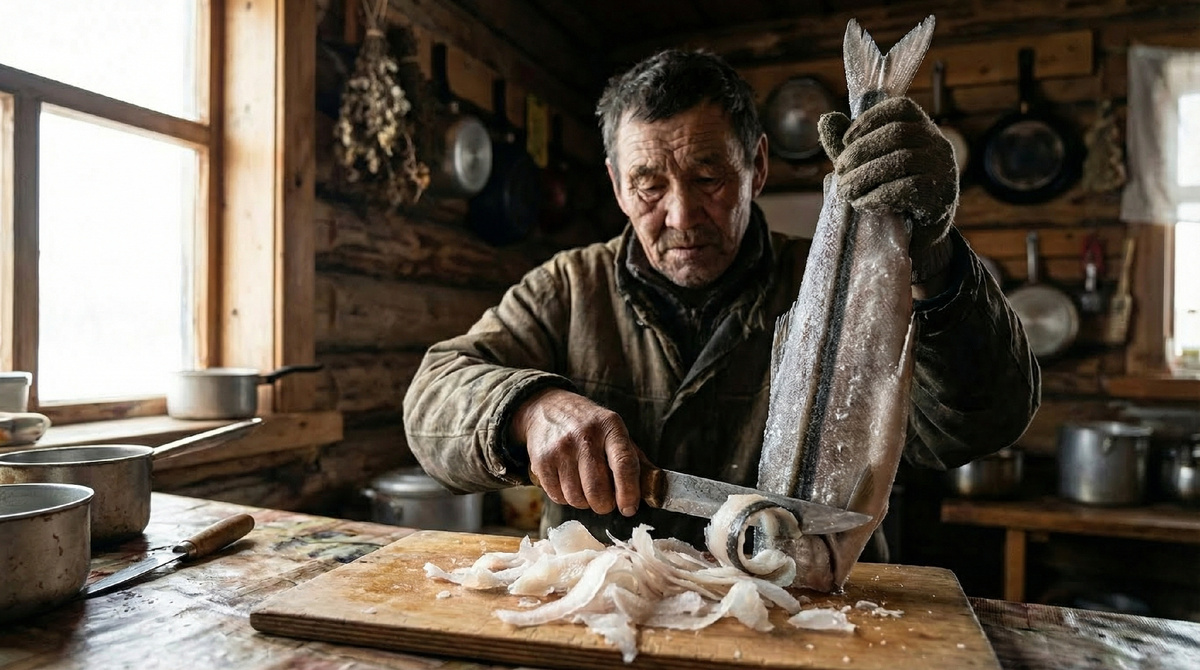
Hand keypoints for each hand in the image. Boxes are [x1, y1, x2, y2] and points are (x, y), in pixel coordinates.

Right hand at [510, 388, 642, 516]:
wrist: (547, 408)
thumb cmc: (589, 426)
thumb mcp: (615, 432)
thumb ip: (635, 460)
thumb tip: (655, 490)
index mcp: (611, 427)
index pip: (624, 464)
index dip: (629, 492)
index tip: (629, 508)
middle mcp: (585, 436)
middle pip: (598, 489)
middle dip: (605, 505)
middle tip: (605, 501)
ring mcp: (561, 448)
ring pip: (577, 498)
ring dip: (584, 502)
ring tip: (585, 488)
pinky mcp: (541, 460)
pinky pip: (558, 497)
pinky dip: (565, 498)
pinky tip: (568, 483)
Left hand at [818, 97, 957, 279]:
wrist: (919, 230)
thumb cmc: (891, 189)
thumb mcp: (870, 164)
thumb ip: (849, 145)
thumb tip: (826, 121)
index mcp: (921, 127)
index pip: (901, 108)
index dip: (870, 119)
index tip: (845, 140)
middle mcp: (936, 143)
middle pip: (897, 134)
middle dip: (861, 151)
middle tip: (839, 171)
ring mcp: (942, 168)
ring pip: (901, 161)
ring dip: (865, 176)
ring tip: (845, 190)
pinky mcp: (940, 196)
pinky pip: (907, 190)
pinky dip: (878, 196)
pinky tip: (862, 203)